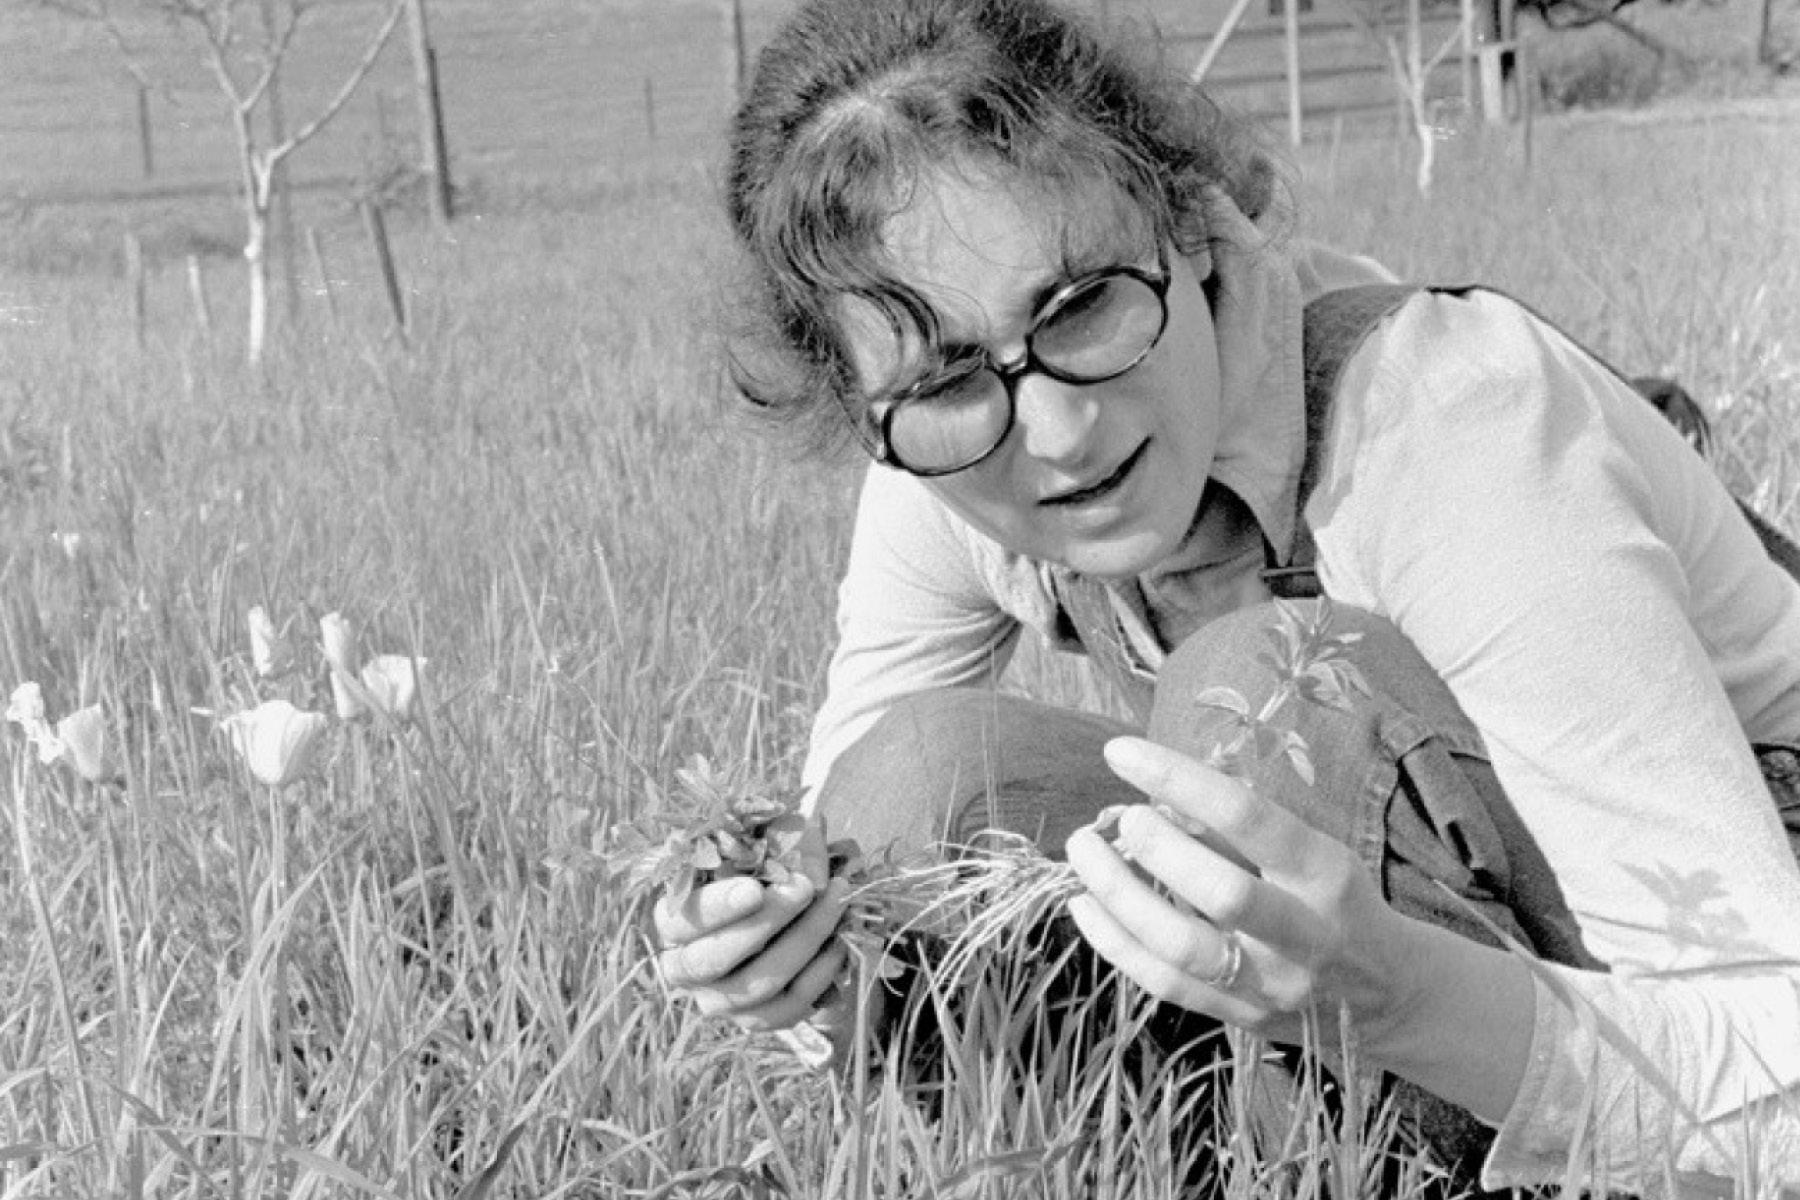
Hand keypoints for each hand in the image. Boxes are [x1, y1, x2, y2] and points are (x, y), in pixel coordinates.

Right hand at [652, 818, 850, 1031]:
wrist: (795, 921)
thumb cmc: (769, 872)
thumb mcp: (768, 844)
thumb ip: (780, 841)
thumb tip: (806, 855)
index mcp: (673, 920)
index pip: (678, 920)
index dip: (715, 908)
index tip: (754, 888)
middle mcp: (685, 967)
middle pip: (713, 959)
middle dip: (766, 922)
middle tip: (805, 887)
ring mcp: (718, 1000)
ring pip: (756, 984)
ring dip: (803, 940)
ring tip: (836, 903)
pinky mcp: (754, 1021)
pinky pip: (788, 1006)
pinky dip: (819, 973)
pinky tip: (839, 942)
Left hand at [1064, 736, 1423, 1053]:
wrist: (1388, 994)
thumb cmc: (1332, 899)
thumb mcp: (1309, 851)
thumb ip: (1237, 830)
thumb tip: (1156, 797)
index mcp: (1325, 873)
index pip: (1248, 816)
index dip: (1178, 778)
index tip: (1122, 752)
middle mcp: (1304, 934)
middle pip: (1221, 892)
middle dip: (1155, 847)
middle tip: (1119, 818)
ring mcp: (1271, 985)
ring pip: (1182, 947)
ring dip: (1119, 895)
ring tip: (1083, 851)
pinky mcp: (1241, 1018)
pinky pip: (1164, 983)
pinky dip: (1114, 942)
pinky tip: (1083, 906)